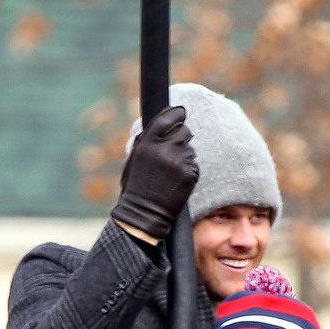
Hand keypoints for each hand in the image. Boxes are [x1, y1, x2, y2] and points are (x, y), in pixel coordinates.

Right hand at [111, 105, 198, 240]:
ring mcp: (179, 162)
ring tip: (171, 172)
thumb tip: (164, 121)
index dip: (177, 113)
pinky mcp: (189, 174)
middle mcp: (164, 149)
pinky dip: (188, 170)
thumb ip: (148, 139)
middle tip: (173, 151)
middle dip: (181, 138)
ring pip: (190, 149)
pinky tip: (177, 181)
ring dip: (184, 156)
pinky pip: (194, 164)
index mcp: (148, 142)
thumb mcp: (135, 158)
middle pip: (184, 130)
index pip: (168, 116)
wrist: (145, 214)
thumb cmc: (137, 186)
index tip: (180, 113)